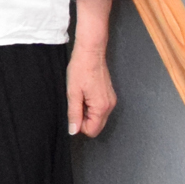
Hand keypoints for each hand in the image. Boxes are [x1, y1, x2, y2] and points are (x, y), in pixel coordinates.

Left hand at [68, 0, 115, 136]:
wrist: (91, 52)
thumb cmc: (80, 70)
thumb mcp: (73, 93)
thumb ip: (74, 113)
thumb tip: (73, 131)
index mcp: (101, 107)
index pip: (92, 130)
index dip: (80, 125)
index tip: (73, 111)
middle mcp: (110, 106)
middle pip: (96, 126)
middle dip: (84, 119)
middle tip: (76, 102)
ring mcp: (111, 101)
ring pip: (98, 117)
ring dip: (87, 111)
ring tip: (81, 95)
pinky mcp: (109, 95)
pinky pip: (100, 109)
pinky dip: (91, 105)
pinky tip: (85, 92)